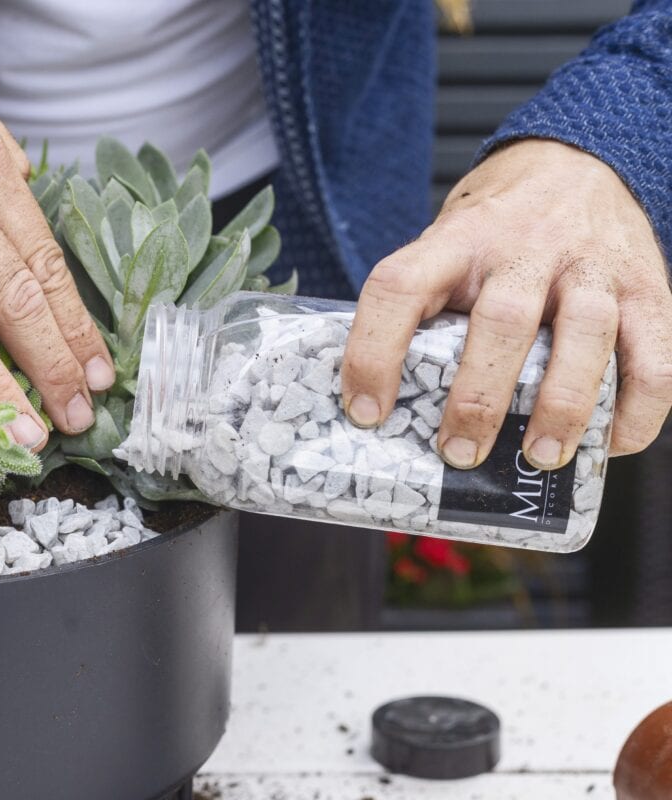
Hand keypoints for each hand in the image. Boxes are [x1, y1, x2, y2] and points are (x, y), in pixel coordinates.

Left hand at [342, 139, 671, 468]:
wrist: (577, 163)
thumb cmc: (495, 232)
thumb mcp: (445, 247)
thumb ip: (424, 310)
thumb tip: (384, 410)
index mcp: (456, 241)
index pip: (398, 288)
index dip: (373, 353)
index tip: (364, 413)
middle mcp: (524, 249)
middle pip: (500, 322)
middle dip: (478, 399)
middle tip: (458, 452)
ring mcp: (592, 268)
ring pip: (584, 336)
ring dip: (561, 407)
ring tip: (538, 457)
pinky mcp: (649, 290)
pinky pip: (654, 358)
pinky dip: (637, 411)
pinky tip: (610, 444)